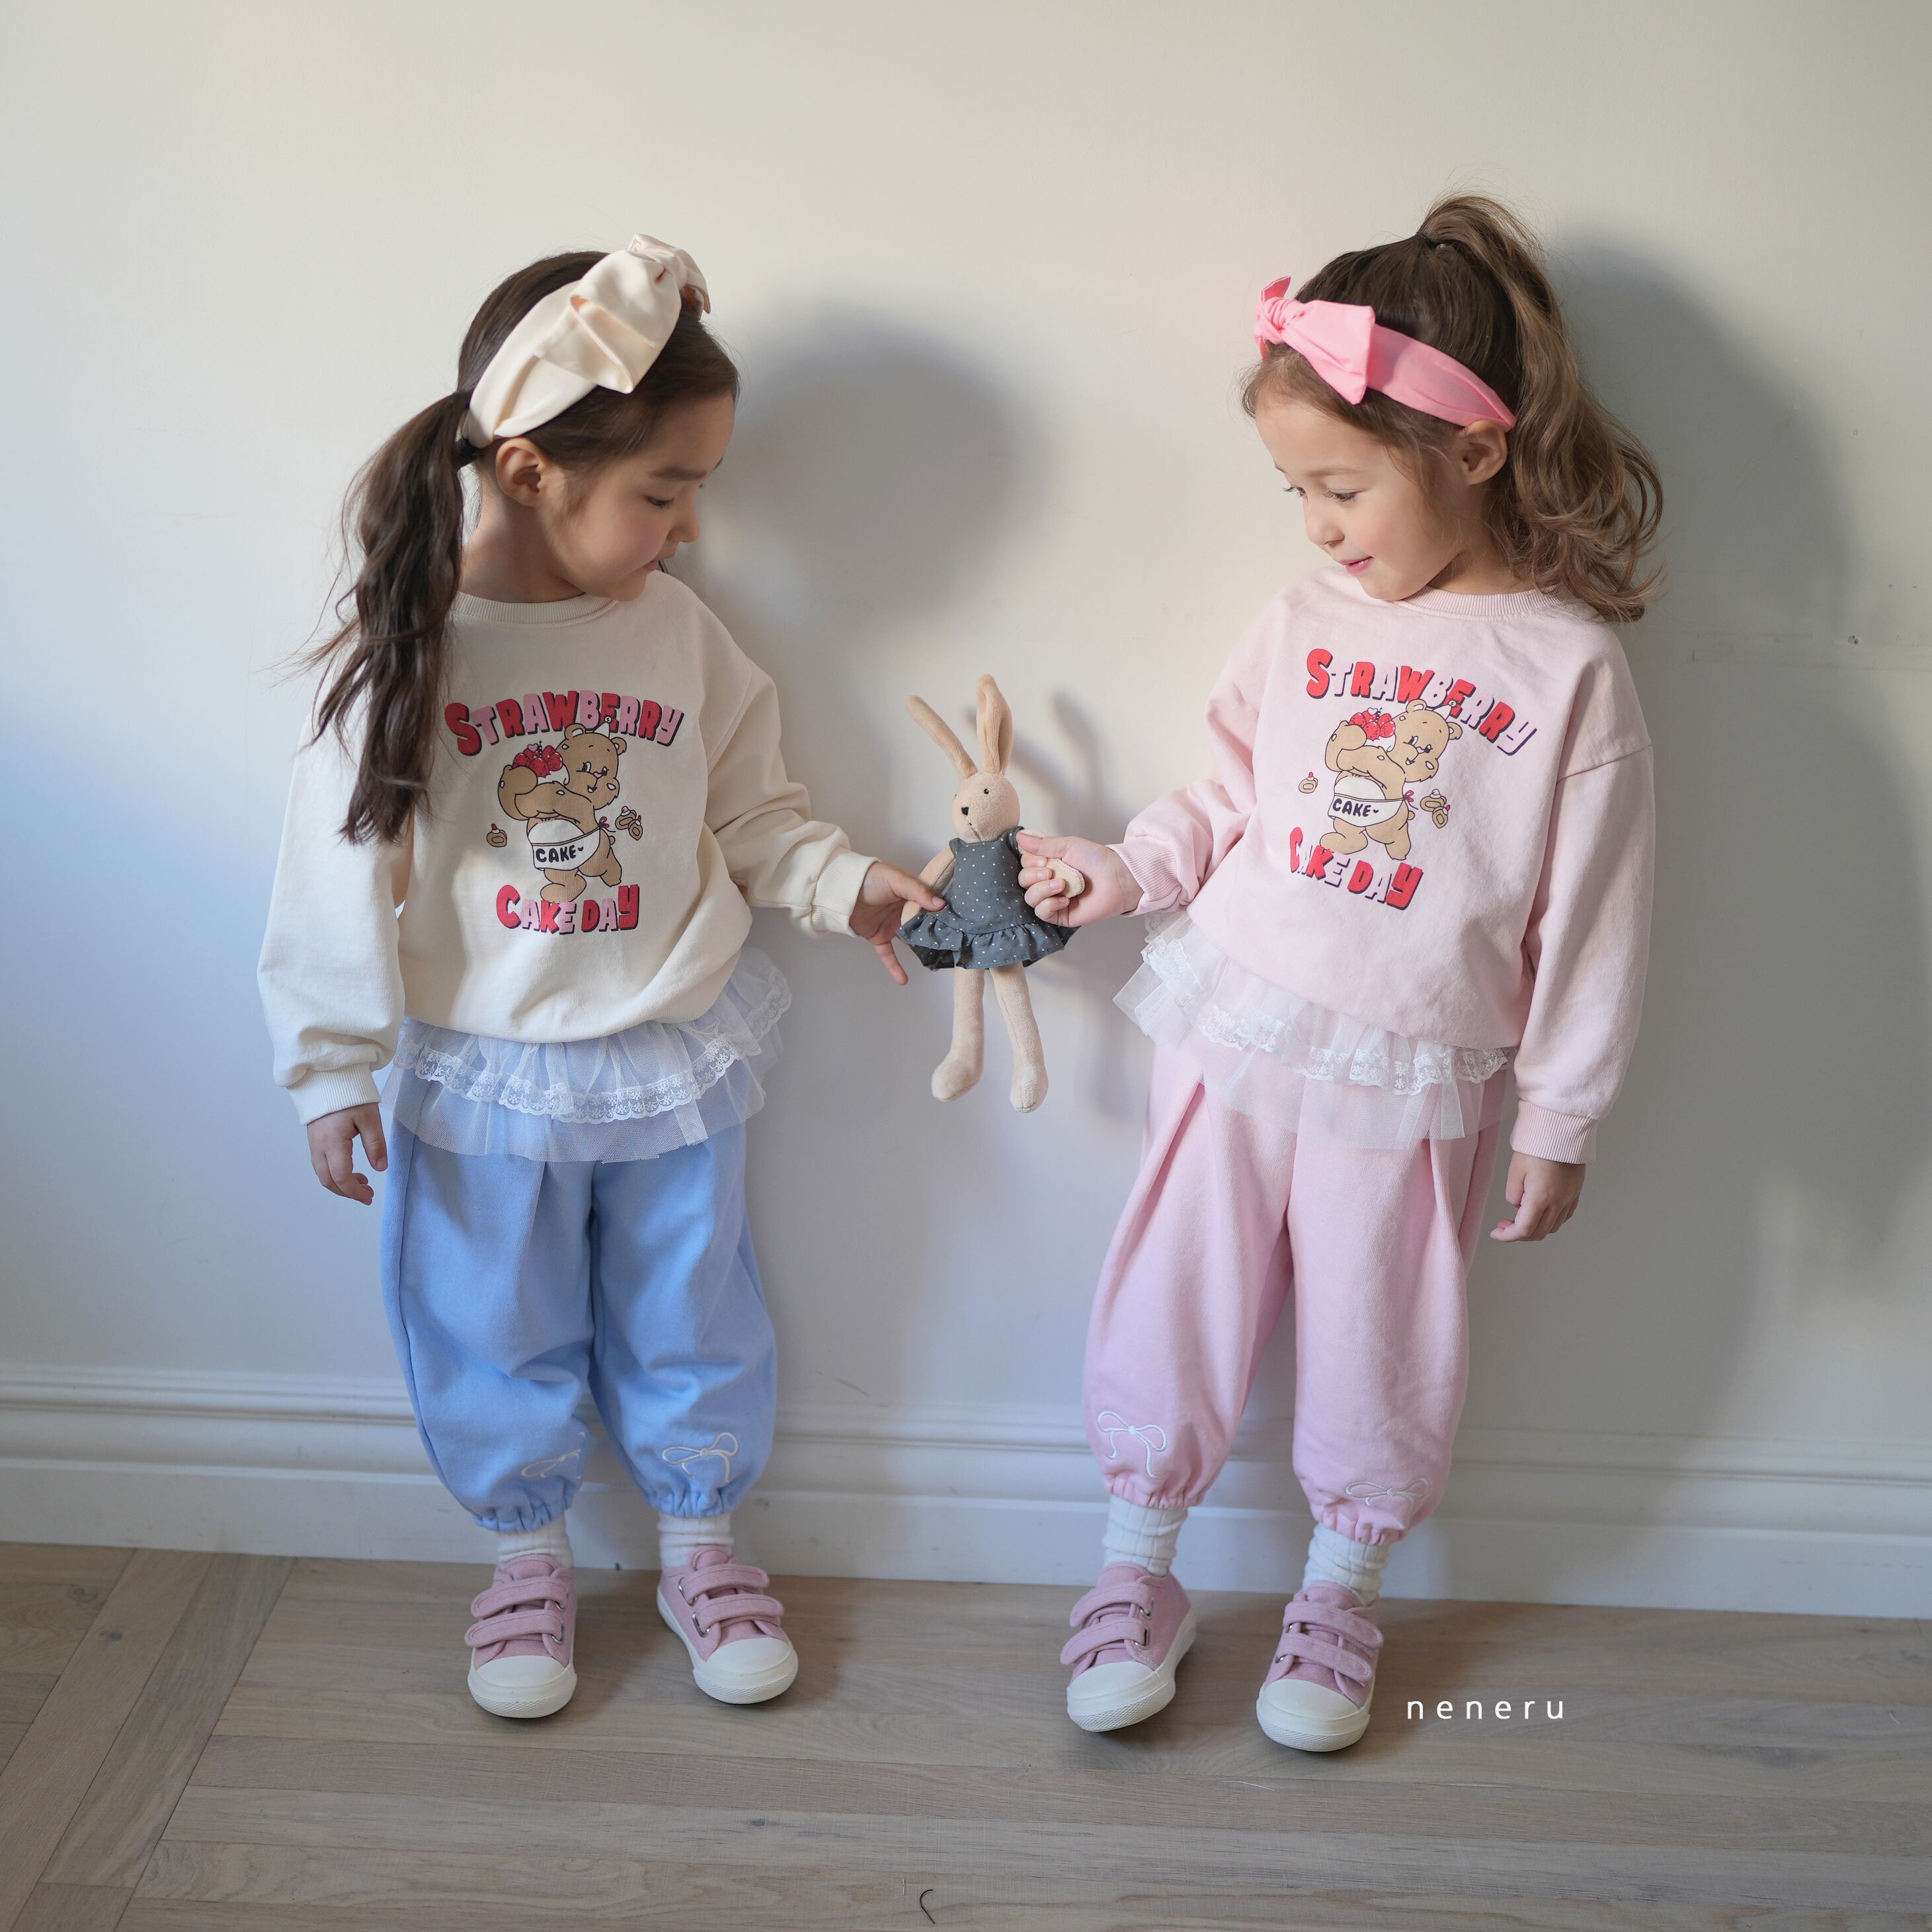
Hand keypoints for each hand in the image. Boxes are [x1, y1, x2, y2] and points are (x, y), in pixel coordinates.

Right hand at [306, 1103, 387, 1206]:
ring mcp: (314, 1143)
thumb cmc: (350, 1094)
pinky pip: (321, 1164)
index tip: (369, 1197)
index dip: (354, 1191)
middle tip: (367, 1193)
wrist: (327, 1077)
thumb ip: (375, 1144)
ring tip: (362, 1182)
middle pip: (328, 1180)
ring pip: (322, 1174)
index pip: (341, 1177)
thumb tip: (380, 1168)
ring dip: (340, 1183)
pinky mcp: (314, 1139)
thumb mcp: (369, 1118)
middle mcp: (318, 1147)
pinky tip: (350, 1169)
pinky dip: (334, 1173)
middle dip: (347, 1192)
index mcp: (332, 1143)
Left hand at [852, 861, 944, 984]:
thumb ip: (917, 892)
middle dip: (937, 939)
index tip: (959, 927)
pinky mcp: (879, 937)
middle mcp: (904, 911)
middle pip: (924, 927)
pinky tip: (904, 980)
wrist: (841, 889)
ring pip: (910, 943)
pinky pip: (889, 955)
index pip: (932, 907)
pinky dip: (895, 967)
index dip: (944, 916)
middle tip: (952, 951)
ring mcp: (892, 925)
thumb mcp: (896, 880)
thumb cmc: (871, 878)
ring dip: (922, 954)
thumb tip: (940, 905)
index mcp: (912, 895)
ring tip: (936, 967)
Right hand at [1015, 831, 1141, 925]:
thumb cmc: (1096, 859)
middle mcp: (1048, 881)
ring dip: (1042, 889)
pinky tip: (1063, 899)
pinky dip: (1049, 905)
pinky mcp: (1060, 914)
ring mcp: (1053, 899)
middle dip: (1033, 875)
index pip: (1024, 865)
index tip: (1045, 859)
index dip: (1030, 862)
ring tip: (1061, 884)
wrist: (1116, 877)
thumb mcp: (1067, 846)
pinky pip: (1042, 913)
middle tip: (1050, 871)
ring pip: (1030, 898)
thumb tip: (1019, 836)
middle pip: (1023, 881)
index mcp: (1048, 864)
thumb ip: (1042, 844)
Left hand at [1490, 1153, 1583, 1241]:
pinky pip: (1564, 1216)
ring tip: (1520, 1217)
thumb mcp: (1516, 1169)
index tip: (1495, 1233)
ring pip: (1553, 1227)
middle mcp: (1559, 1202)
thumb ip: (1514, 1193)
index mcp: (1541, 1197)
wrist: (1563, 1130)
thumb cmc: (1538, 1145)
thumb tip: (1517, 1206)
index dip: (1508, 1236)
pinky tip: (1540, 1212)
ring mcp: (1570, 1198)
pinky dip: (1551, 1220)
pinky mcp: (1575, 1192)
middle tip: (1504, 1225)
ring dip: (1535, 1228)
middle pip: (1539, 1232)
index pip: (1524, 1229)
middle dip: (1519, 1233)